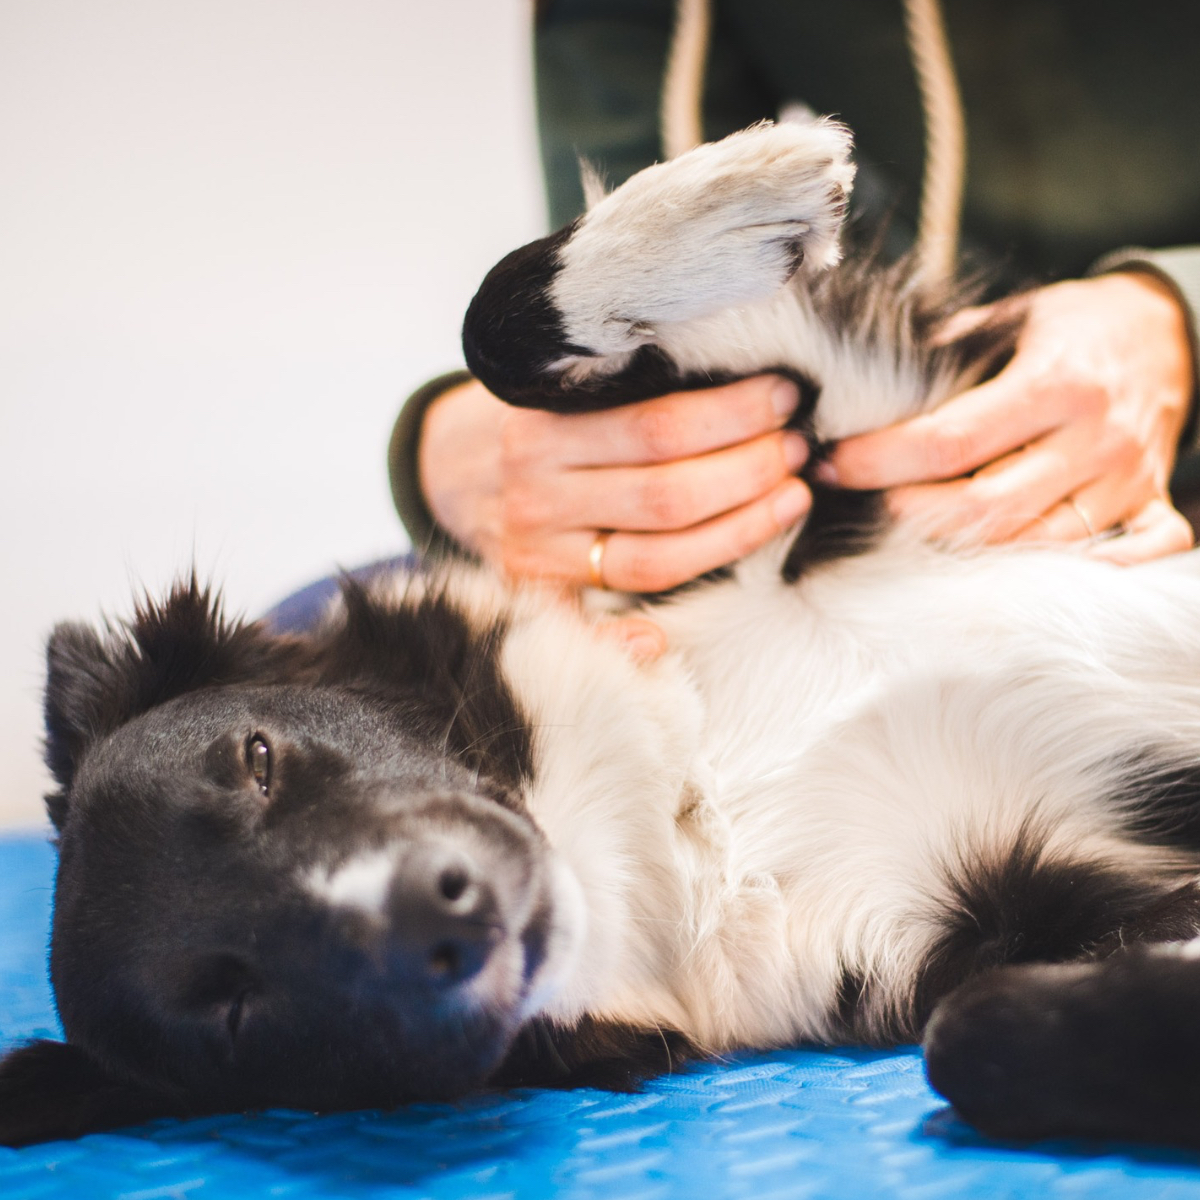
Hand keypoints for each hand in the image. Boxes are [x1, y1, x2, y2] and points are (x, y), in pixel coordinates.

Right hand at [418, 375, 810, 593]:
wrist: (449, 468)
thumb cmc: (532, 415)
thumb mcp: (558, 382)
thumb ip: (622, 379)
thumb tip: (734, 367)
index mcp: (538, 430)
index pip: (655, 429)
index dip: (731, 417)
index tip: (783, 396)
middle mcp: (534, 495)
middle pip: (665, 497)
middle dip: (748, 471)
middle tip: (798, 447)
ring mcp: (537, 553)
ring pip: (656, 559)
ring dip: (738, 530)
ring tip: (791, 495)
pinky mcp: (541, 595)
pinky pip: (598, 622)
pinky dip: (634, 634)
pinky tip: (678, 625)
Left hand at [821, 272, 1195, 562]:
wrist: (1166, 326)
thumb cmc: (1072, 324)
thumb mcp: (1011, 316)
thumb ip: (943, 355)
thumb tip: (852, 387)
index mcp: (1056, 381)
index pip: (950, 441)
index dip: (880, 460)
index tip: (833, 463)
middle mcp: (1097, 438)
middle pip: (986, 508)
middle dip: (909, 515)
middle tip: (863, 504)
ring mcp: (1129, 480)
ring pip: (1038, 546)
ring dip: (968, 552)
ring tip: (913, 535)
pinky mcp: (1154, 506)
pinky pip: (1133, 559)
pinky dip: (1082, 574)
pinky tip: (1017, 572)